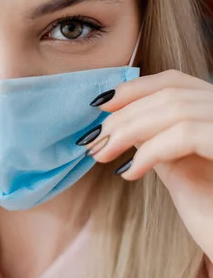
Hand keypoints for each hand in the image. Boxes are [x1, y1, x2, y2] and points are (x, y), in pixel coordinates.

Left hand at [86, 70, 212, 258]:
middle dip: (122, 115)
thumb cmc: (210, 212)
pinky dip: (149, 151)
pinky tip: (129, 172)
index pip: (174, 81)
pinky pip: (184, 135)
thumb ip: (156, 137)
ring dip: (127, 131)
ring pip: (174, 109)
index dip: (133, 89)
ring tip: (102, 155)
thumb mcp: (178, 167)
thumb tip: (122, 120)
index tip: (100, 105)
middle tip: (93, 141)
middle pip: (169, 92)